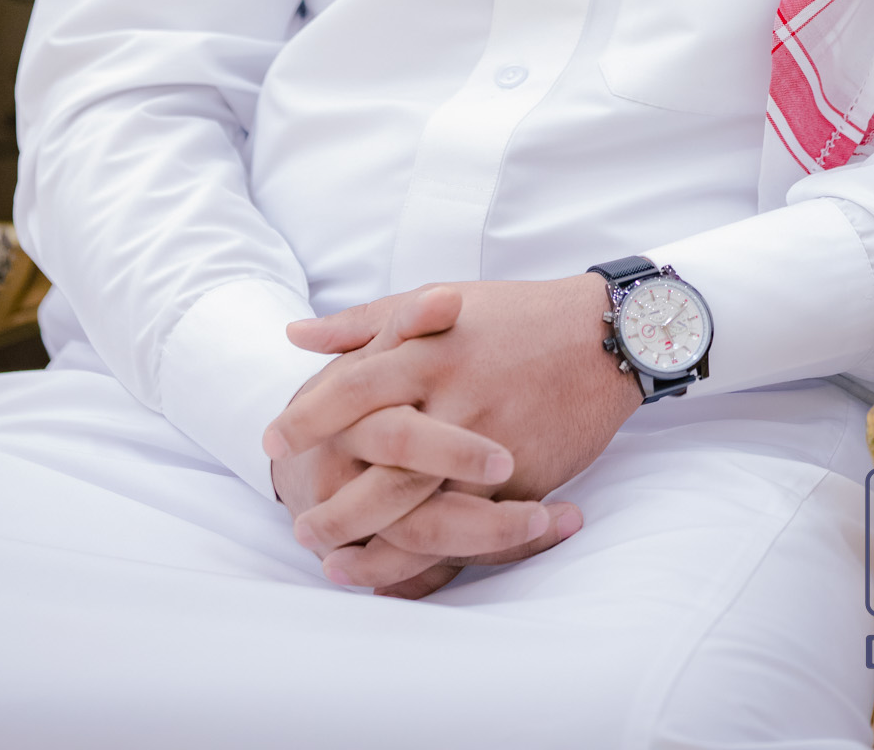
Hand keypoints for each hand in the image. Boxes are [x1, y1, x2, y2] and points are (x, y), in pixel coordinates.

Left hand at [265, 276, 640, 593]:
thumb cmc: (515, 315)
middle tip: (298, 527)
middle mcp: (453, 394)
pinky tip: (399, 574)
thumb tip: (295, 335)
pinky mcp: (522, 480)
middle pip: (380, 460)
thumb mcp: (436, 300)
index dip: (308, 417)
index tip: (270, 442)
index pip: (352, 385)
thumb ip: (364, 323)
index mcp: (428, 348)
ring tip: (336, 565)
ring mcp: (488, 441)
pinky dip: (432, 559)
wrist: (603, 336)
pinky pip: (470, 530)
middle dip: (335, 502)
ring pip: (421, 506)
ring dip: (373, 545)